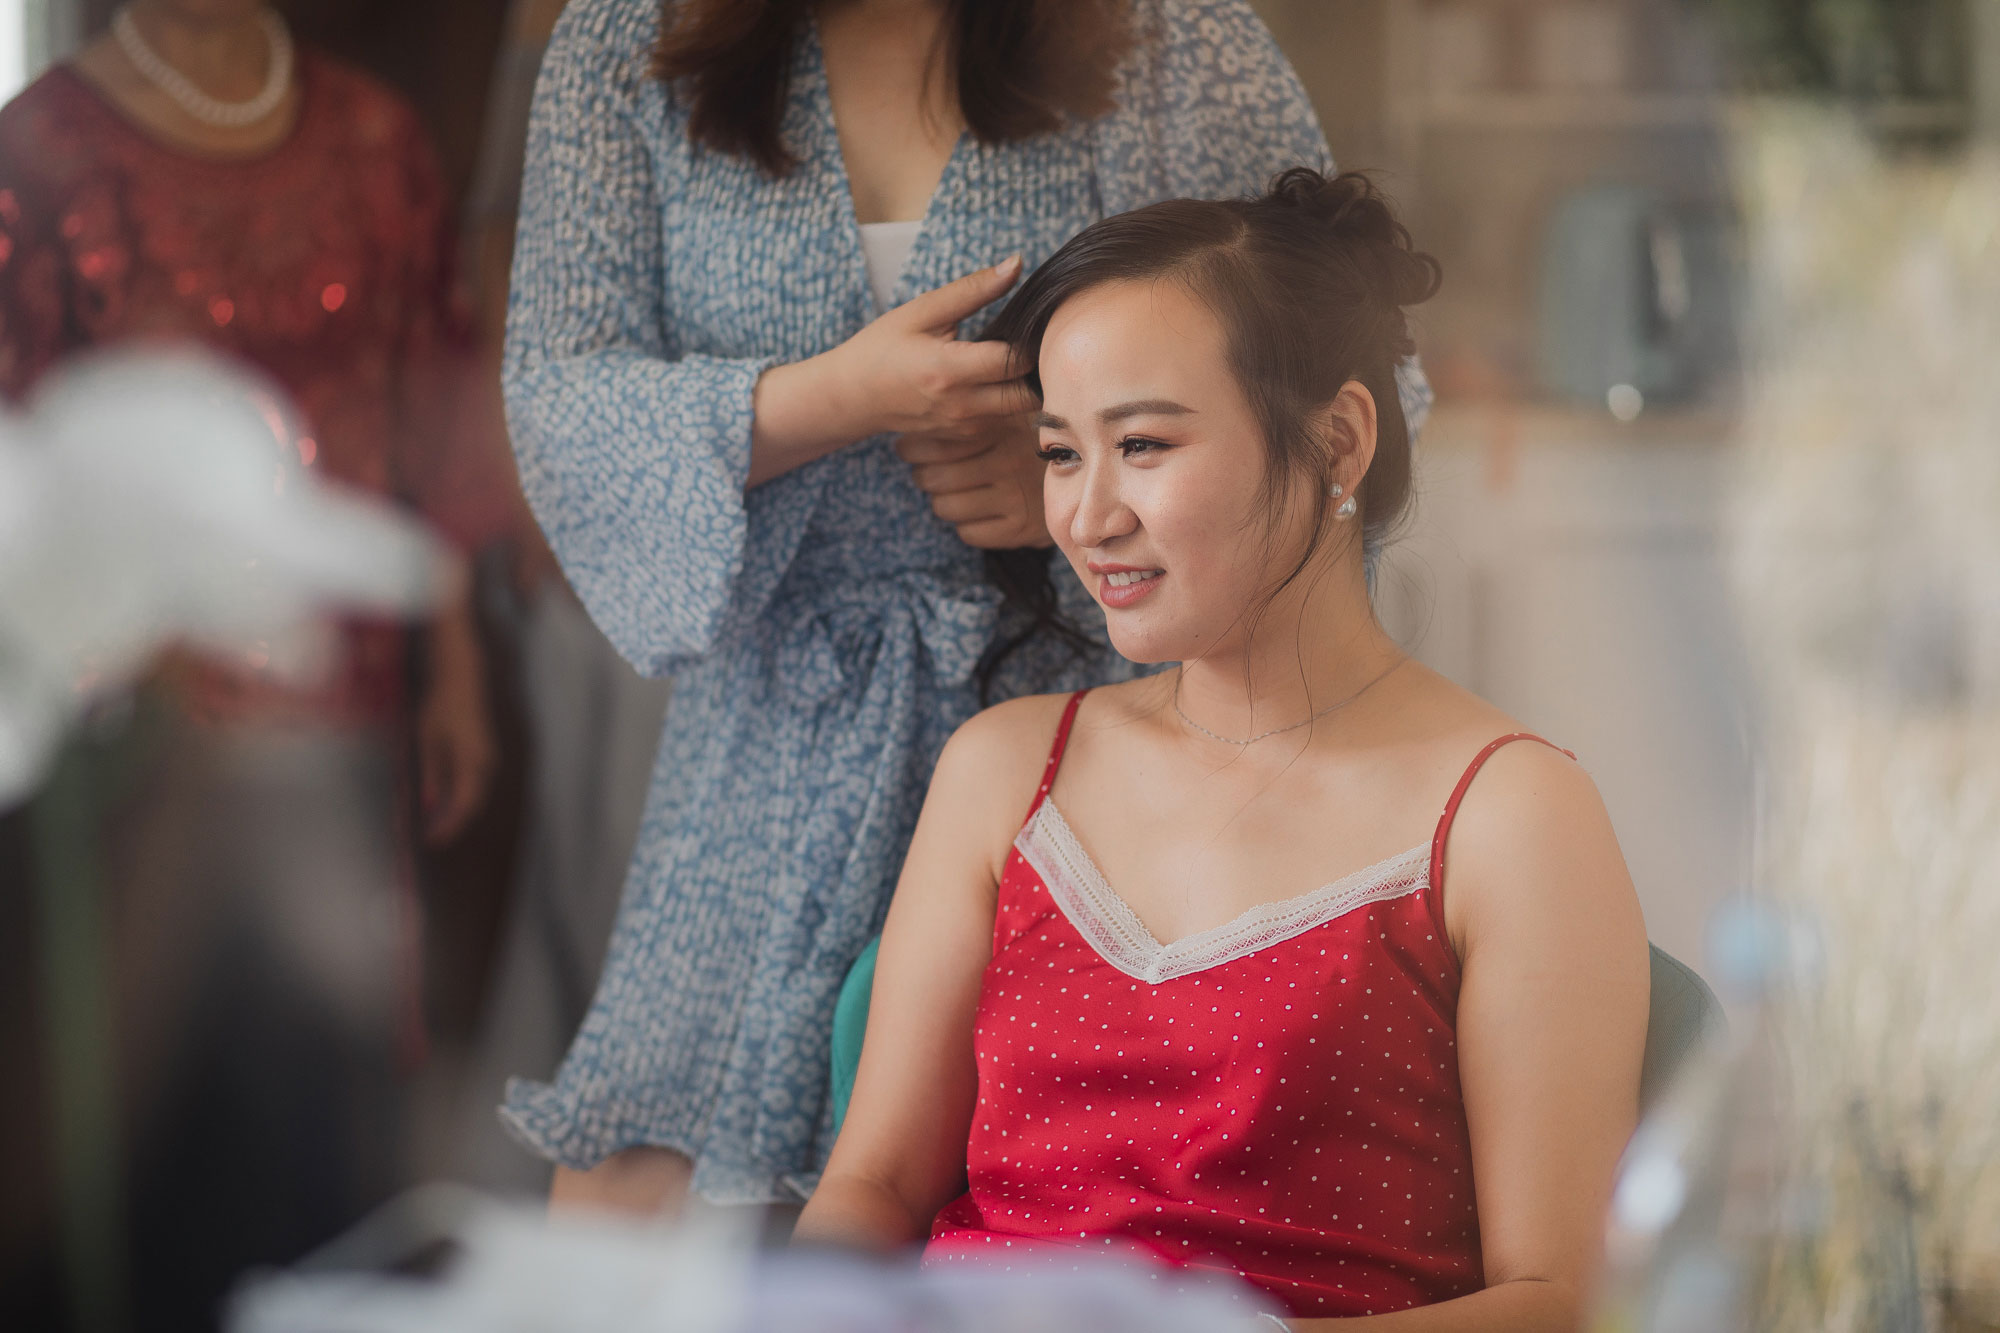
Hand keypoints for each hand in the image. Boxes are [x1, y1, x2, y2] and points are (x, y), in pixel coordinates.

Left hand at [417, 606, 495, 845]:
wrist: (463, 678)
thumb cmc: (442, 705)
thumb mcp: (428, 740)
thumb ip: (432, 774)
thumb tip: (430, 806)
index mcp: (473, 762)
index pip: (464, 806)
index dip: (448, 827)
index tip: (431, 841)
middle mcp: (486, 764)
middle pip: (472, 805)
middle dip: (452, 824)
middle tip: (430, 838)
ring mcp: (488, 759)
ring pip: (474, 795)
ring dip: (455, 811)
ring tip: (433, 823)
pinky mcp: (485, 754)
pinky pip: (474, 783)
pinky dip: (459, 796)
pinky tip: (442, 801)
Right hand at [749, 256, 1037, 486]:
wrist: (852, 397)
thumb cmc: (883, 348)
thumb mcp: (922, 312)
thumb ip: (972, 290)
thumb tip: (1015, 263)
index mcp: (949, 370)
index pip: (1015, 361)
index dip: (1032, 340)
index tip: (1033, 323)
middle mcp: (961, 405)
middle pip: (1028, 395)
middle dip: (1037, 369)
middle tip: (1035, 343)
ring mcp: (963, 427)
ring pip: (1020, 412)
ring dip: (1025, 386)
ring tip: (1016, 359)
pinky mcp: (963, 437)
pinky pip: (1002, 421)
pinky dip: (1008, 401)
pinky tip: (996, 379)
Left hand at [898, 414, 1050, 548]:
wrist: (1084, 476)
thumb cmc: (1028, 440)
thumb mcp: (1005, 413)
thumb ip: (971, 411)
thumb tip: (913, 415)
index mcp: (998, 425)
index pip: (932, 444)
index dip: (911, 449)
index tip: (908, 448)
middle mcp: (1007, 460)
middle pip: (932, 479)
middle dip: (923, 476)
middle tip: (928, 471)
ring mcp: (1015, 496)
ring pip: (945, 508)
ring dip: (942, 501)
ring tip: (952, 491)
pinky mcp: (1021, 527)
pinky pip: (969, 533)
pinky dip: (966, 525)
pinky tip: (977, 510)